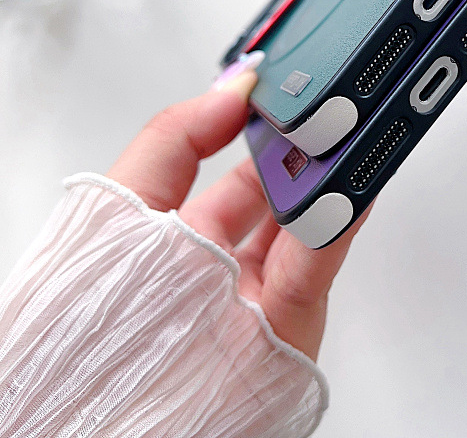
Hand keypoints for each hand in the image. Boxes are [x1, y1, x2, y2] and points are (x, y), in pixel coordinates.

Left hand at [107, 55, 367, 360]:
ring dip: (330, 178)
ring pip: (306, 223)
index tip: (281, 92)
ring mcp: (260, 295)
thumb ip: (172, 141)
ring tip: (343, 134)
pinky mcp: (288, 326)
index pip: (233, 170)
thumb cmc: (91, 326)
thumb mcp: (121, 205)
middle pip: (280, 195)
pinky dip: (336, 222)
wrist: (104, 423)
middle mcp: (224, 266)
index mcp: (180, 235)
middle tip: (323, 108)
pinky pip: (314, 264)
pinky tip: (347, 186)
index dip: (260, 128)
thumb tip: (228, 89)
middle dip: (304, 150)